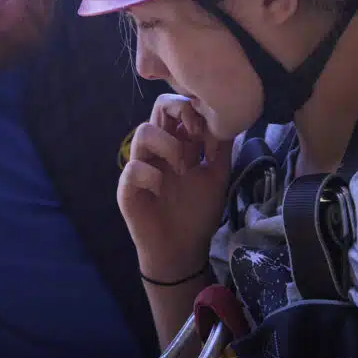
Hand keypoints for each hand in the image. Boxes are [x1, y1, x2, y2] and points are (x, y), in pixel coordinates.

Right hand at [118, 94, 232, 280]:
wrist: (183, 251)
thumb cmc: (197, 212)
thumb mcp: (216, 176)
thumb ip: (221, 148)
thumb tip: (229, 117)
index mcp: (176, 142)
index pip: (176, 106)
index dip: (192, 109)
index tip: (208, 133)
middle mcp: (156, 149)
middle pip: (157, 106)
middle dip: (179, 111)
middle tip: (196, 137)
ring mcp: (140, 166)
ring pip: (143, 132)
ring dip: (169, 146)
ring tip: (183, 170)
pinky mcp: (128, 188)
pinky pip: (134, 168)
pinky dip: (152, 176)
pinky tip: (163, 190)